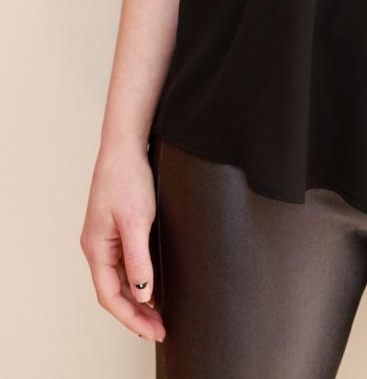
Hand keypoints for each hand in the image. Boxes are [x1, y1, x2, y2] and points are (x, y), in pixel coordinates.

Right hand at [79, 141, 165, 343]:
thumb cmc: (127, 178)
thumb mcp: (137, 221)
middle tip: (160, 329)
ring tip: (158, 315)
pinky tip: (151, 287)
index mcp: (96, 248)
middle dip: (136, 315)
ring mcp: (106, 238)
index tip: (153, 331)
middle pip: (114, 292)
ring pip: (119, 280)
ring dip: (137, 300)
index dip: (131, 318)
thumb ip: (138, 260)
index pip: (110, 296)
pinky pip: (124, 264)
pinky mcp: (117, 228)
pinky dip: (137, 280)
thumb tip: (142, 294)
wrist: (126, 146)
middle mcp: (97, 246)